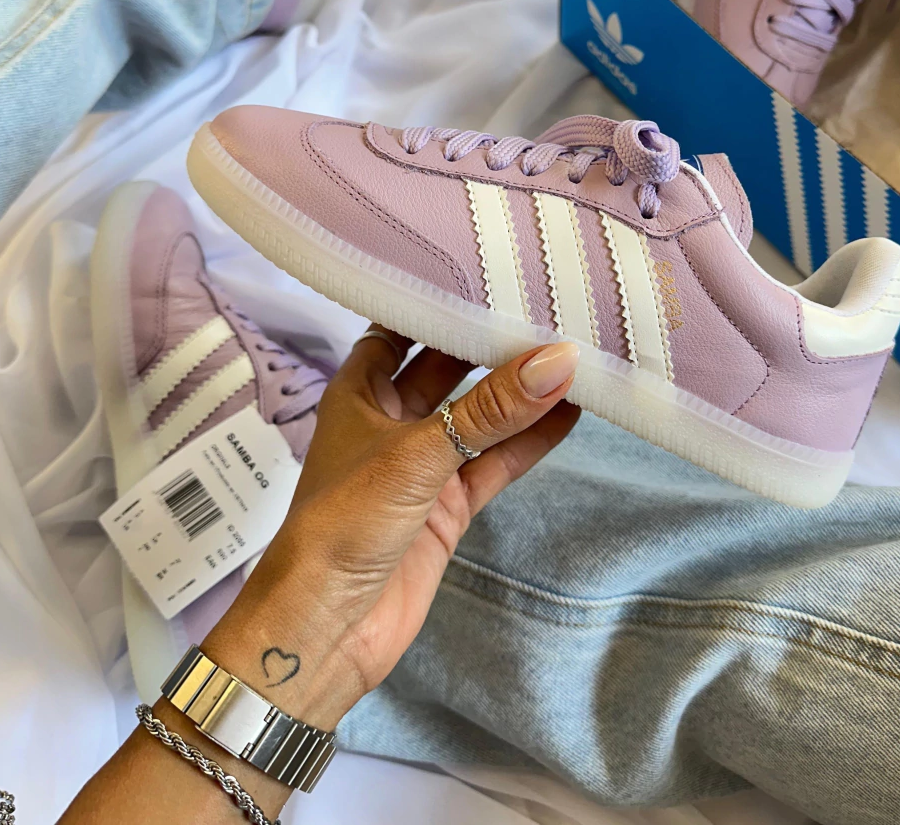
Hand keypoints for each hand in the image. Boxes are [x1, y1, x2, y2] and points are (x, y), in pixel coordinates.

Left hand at [202, 331, 581, 730]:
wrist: (325, 630)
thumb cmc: (341, 524)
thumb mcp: (416, 455)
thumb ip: (489, 410)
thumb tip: (557, 359)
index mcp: (358, 393)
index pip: (398, 328)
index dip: (433, 300)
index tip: (483, 269)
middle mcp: (390, 422)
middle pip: (447, 369)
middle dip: (489, 343)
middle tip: (544, 303)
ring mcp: (422, 466)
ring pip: (479, 417)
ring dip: (520, 393)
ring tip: (574, 352)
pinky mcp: (448, 507)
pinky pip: (495, 463)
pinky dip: (530, 442)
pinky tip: (570, 413)